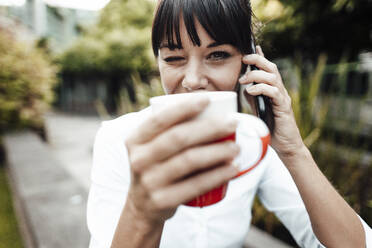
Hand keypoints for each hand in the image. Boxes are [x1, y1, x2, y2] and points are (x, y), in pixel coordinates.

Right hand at [124, 96, 239, 224]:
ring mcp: (149, 182)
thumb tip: (209, 108)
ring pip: (189, 160)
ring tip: (236, 147)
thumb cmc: (156, 168)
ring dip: (218, 151)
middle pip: (178, 138)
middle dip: (210, 127)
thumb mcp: (150, 148)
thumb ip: (167, 130)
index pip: (159, 119)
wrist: (142, 207)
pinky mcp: (163, 200)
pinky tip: (232, 168)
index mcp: (135, 141)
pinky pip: (195, 185)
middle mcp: (139, 160)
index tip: (207, 99)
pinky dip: (217, 175)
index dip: (183, 107)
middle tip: (232, 123)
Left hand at [239, 46, 304, 158]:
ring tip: (243, 80)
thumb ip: (253, 97)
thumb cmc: (271, 127)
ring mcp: (283, 98)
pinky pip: (274, 92)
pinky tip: (250, 91)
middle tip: (244, 59)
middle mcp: (280, 90)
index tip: (250, 49)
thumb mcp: (258, 109)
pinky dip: (261, 89)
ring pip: (273, 77)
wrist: (285, 145)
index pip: (268, 69)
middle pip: (272, 68)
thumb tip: (244, 86)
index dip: (261, 57)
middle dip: (258, 60)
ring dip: (256, 75)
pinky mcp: (284, 107)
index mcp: (273, 89)